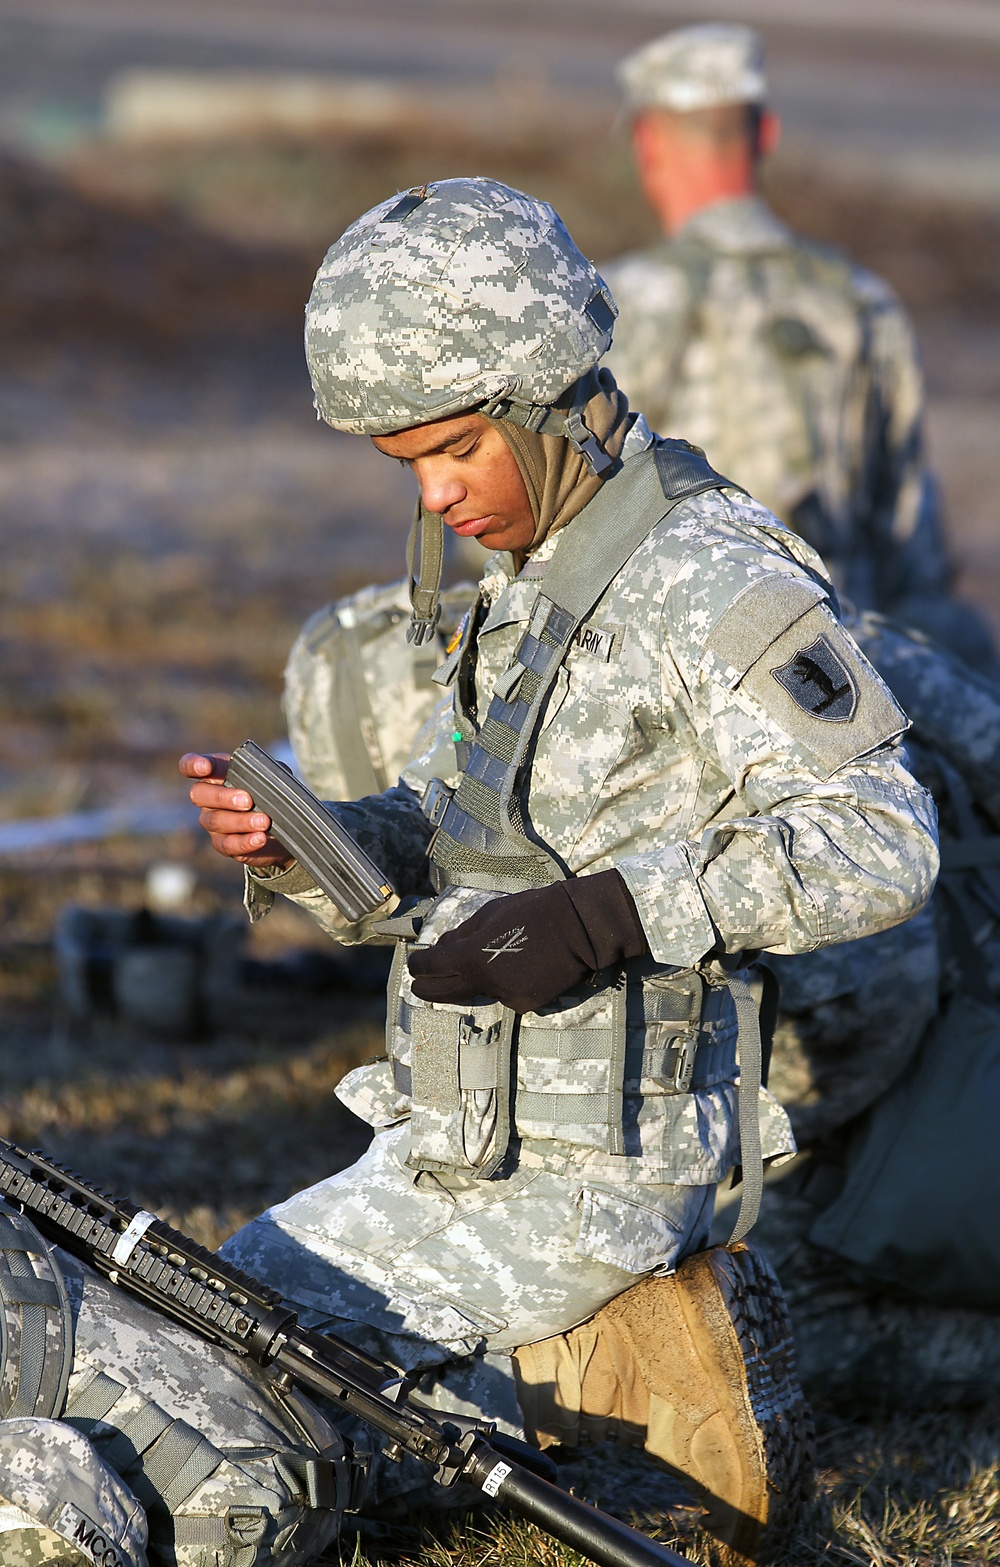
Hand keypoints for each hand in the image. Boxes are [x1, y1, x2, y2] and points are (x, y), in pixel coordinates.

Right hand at [179, 752, 293, 868]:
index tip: (204, 767)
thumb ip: (267, 771)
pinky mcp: (224, 844)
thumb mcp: (273, 776)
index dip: (192, 764)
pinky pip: (227, 844)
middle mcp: (208, 798)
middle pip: (198, 794)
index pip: (190, 765)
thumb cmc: (272, 793)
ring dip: (241, 821)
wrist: (284, 827)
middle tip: (247, 801)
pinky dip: (245, 842)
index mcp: (216, 774)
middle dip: (222, 796)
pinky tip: (260, 838)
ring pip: (215, 820)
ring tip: (264, 821)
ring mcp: (213, 822)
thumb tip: (266, 775)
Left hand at [408, 870, 648, 1014]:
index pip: (432, 966)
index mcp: (472, 955)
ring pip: (479, 992)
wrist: (578, 927)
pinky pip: (504, 995)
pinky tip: (517, 966)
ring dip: (472, 982)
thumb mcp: (490, 914)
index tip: (412, 963)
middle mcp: (485, 981)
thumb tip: (442, 947)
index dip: (418, 964)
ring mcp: (506, 995)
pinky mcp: (526, 1004)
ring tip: (480, 964)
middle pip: (445, 993)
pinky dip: (503, 984)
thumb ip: (462, 935)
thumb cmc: (532, 911)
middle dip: (426, 989)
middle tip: (416, 986)